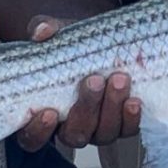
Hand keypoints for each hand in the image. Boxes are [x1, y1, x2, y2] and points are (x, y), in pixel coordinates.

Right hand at [13, 17, 141, 150]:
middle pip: (74, 134)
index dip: (39, 131)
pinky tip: (134, 100)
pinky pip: (127, 130)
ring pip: (103, 133)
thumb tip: (42, 31)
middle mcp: (70, 128)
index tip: (48, 112)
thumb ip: (44, 30)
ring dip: (112, 108)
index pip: (32, 137)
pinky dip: (131, 117)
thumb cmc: (71, 45)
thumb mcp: (57, 34)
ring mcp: (97, 129)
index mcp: (43, 114)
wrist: (102, 43)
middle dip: (86, 109)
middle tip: (94, 81)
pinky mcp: (122, 125)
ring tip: (119, 80)